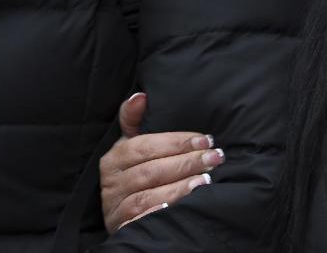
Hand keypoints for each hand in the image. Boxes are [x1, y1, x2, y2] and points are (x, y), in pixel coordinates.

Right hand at [100, 93, 225, 233]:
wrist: (122, 212)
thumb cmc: (132, 171)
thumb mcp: (130, 144)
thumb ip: (133, 119)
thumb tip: (140, 96)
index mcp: (113, 159)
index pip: (145, 146)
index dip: (175, 142)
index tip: (205, 140)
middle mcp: (112, 184)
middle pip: (151, 171)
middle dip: (185, 163)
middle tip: (214, 158)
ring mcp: (117, 209)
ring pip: (149, 196)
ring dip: (180, 188)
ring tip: (205, 180)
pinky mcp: (124, 230)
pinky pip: (143, 222)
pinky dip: (162, 213)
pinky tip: (183, 208)